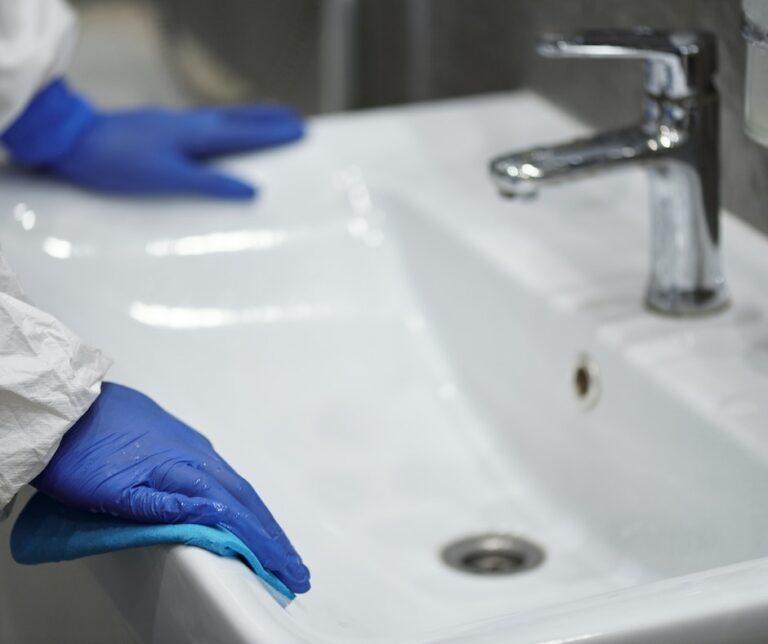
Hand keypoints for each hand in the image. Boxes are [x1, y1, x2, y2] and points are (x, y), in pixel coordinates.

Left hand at [2, 80, 303, 198]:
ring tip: (268, 118)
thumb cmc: (120, 163)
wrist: (75, 142)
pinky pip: (207, 124)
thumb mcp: (169, 178)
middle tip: (295, 119)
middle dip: (268, 121)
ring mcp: (176, 124)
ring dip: (249, 119)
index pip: (246, 135)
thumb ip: (211, 184)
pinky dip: (225, 124)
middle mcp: (191, 125)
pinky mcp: (162, 128)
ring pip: (223, 119)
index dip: (274, 135)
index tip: (301, 131)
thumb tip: (252, 190)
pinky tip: (219, 130)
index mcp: (197, 136)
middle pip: (239, 121)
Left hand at [33, 382, 309, 592]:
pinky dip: (241, 498)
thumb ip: (165, 507)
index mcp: (185, 471)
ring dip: (261, 518)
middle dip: (274, 536)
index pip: (234, 515)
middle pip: (246, 501)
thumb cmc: (81, 454)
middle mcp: (198, 456)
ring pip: (237, 486)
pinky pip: (223, 474)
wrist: (66, 408)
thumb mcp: (115, 491)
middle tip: (296, 567)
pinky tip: (241, 508)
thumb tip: (215, 520)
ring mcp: (192, 445)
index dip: (263, 545)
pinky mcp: (182, 441)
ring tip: (276, 545)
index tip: (287, 571)